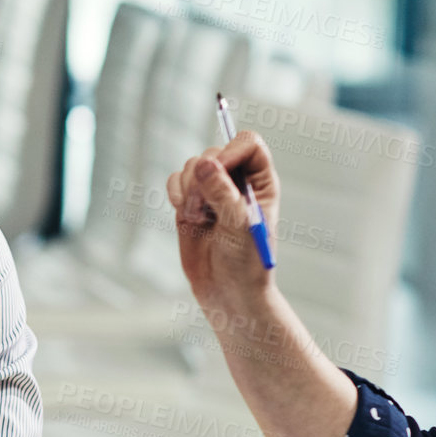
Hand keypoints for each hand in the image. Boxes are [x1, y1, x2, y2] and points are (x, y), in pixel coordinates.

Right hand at [166, 131, 279, 308]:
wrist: (228, 292)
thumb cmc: (246, 261)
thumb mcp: (239, 225)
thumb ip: (222, 192)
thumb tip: (203, 163)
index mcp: (261, 181)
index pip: (247, 144)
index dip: (230, 150)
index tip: (218, 170)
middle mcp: (236, 182)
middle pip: (213, 152)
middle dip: (202, 177)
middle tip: (205, 207)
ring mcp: (211, 192)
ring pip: (191, 166)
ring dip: (188, 189)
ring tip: (198, 217)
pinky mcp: (189, 204)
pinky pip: (175, 181)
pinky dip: (175, 193)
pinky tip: (186, 214)